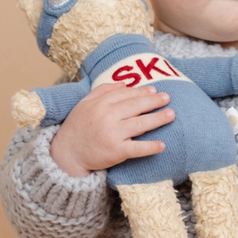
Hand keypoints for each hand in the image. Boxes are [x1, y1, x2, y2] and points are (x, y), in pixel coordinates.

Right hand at [50, 82, 173, 176]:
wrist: (66, 154)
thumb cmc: (77, 127)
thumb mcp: (84, 103)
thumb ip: (103, 90)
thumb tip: (125, 83)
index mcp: (100, 104)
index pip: (125, 94)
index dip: (141, 92)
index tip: (153, 90)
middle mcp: (107, 117)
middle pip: (136, 106)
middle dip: (154, 101)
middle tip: (167, 98)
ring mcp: (112, 134)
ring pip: (140, 124)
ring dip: (158, 119)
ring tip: (171, 114)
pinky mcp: (116, 152)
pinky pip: (137, 148)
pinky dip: (150, 147)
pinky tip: (162, 145)